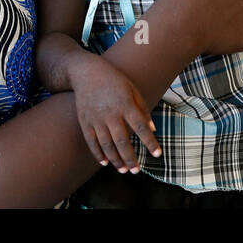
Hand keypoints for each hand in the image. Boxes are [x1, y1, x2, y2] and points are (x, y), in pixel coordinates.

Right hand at [68, 54, 161, 172]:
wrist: (86, 72)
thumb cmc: (114, 81)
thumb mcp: (132, 90)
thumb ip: (143, 109)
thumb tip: (153, 129)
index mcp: (126, 104)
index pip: (141, 126)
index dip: (150, 141)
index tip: (157, 154)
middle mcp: (111, 113)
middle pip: (122, 141)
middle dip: (130, 158)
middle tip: (136, 170)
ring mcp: (96, 118)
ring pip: (106, 145)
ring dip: (115, 160)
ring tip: (123, 170)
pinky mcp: (85, 121)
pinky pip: (91, 142)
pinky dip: (98, 153)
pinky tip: (105, 163)